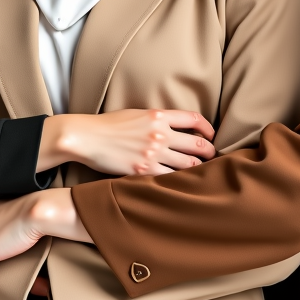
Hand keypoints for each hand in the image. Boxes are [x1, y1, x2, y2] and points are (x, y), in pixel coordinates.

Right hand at [37, 109, 214, 175]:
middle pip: (197, 144)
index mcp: (158, 115)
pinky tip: (183, 185)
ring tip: (201, 174)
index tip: (211, 136)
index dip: (208, 129)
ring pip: (188, 164)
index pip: (194, 119)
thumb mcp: (136, 114)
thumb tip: (173, 128)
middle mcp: (159, 133)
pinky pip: (171, 179)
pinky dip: (180, 182)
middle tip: (212, 157)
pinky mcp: (144, 170)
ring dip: (198, 169)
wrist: (87, 137)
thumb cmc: (109, 125)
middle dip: (209, 152)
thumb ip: (156, 120)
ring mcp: (153, 153)